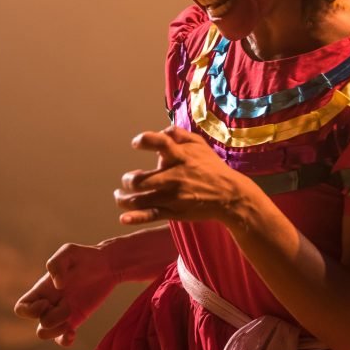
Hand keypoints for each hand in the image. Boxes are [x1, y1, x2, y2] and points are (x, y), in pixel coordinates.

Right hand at [14, 242, 116, 346]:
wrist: (108, 265)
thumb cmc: (86, 256)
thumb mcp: (70, 251)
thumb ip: (57, 263)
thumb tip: (56, 284)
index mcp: (43, 289)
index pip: (22, 307)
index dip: (29, 310)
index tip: (47, 301)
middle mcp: (50, 302)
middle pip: (36, 323)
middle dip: (50, 319)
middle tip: (67, 305)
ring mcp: (62, 312)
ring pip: (45, 333)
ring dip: (56, 329)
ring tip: (70, 317)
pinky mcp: (76, 318)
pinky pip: (62, 339)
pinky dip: (64, 340)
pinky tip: (73, 332)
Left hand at [113, 125, 253, 226]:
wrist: (229, 195)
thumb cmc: (211, 167)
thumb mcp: (199, 144)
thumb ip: (179, 134)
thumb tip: (161, 131)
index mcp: (180, 157)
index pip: (161, 143)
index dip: (145, 140)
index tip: (136, 144)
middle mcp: (174, 176)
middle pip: (141, 180)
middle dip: (129, 181)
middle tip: (128, 181)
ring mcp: (173, 196)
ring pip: (141, 200)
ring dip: (124, 199)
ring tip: (120, 196)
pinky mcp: (174, 212)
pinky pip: (152, 215)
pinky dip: (136, 217)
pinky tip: (124, 218)